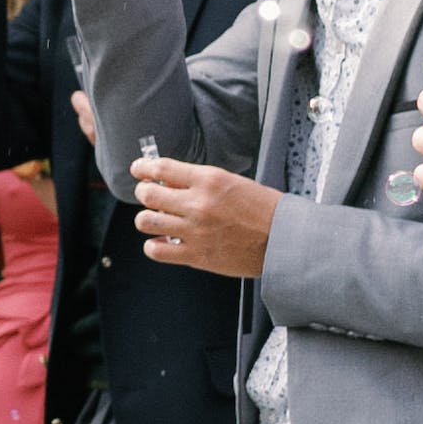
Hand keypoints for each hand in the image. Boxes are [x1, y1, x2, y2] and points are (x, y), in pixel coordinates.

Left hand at [127, 154, 281, 280]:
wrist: (284, 240)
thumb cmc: (264, 210)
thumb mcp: (232, 182)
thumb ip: (200, 182)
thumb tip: (170, 181)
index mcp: (209, 180)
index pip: (161, 168)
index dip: (143, 168)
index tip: (138, 169)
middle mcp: (198, 204)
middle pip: (147, 195)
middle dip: (143, 193)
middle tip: (149, 195)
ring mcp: (195, 231)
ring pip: (145, 221)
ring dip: (146, 219)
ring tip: (156, 220)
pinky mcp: (196, 256)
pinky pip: (157, 250)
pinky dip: (154, 245)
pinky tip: (163, 241)